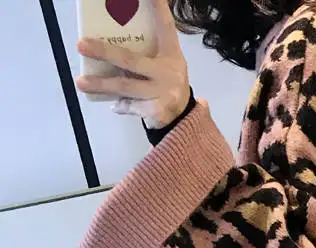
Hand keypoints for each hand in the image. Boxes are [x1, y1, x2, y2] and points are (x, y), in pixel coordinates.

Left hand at [76, 0, 189, 128]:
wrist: (184, 120)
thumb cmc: (166, 85)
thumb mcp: (164, 64)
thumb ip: (146, 52)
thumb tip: (111, 39)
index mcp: (171, 55)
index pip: (165, 27)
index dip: (159, 8)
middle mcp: (168, 72)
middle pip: (131, 60)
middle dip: (104, 52)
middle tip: (82, 44)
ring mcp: (163, 92)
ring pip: (125, 86)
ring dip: (101, 84)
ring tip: (81, 82)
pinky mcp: (156, 110)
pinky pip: (130, 105)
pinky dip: (120, 105)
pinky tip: (114, 104)